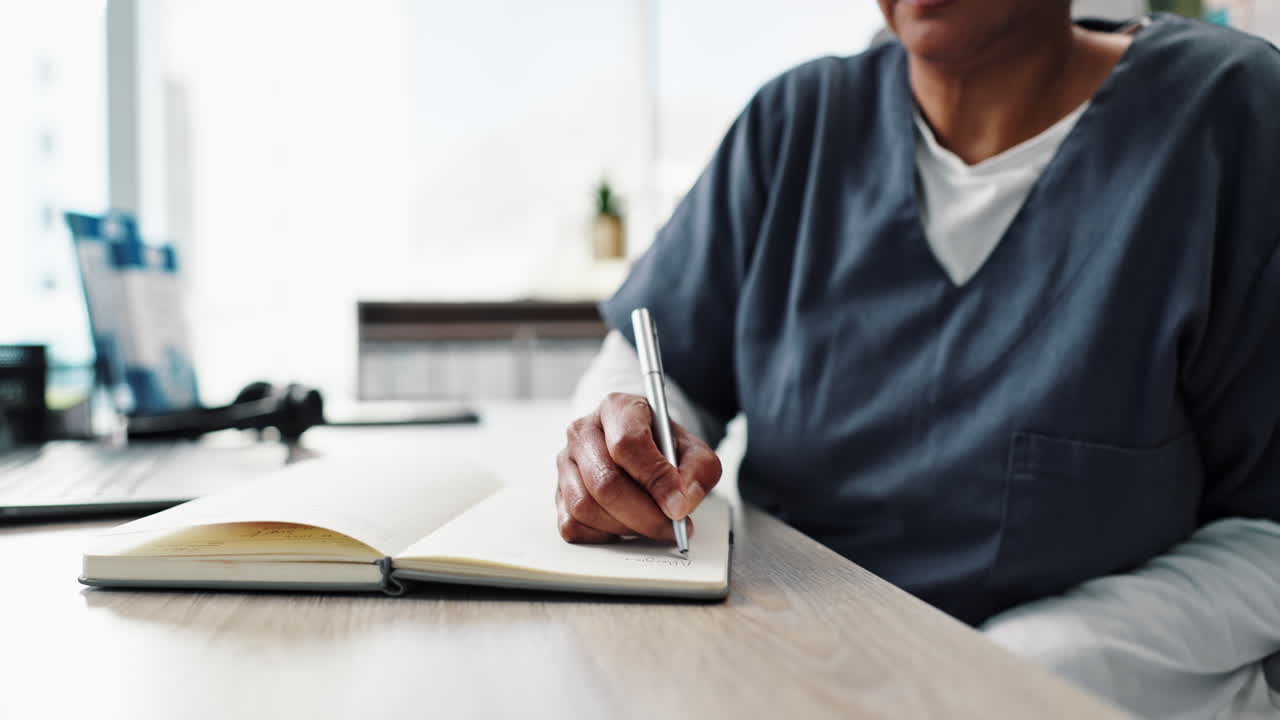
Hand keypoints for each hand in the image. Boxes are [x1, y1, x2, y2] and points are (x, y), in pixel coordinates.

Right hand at [556, 392, 721, 542]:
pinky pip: (573, 526)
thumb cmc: (664, 447)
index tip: (678, 505)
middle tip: (672, 527)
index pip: (627, 443)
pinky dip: (603, 534)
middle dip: (643, 515)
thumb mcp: (693, 450)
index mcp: (617, 408)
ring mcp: (566, 462)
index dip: (655, 479)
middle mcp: (583, 431)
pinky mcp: (557, 492)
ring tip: (651, 524)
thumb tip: (679, 503)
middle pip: (605, 482)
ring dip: (625, 527)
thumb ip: (697, 471)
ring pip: (585, 507)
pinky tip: (625, 524)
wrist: (640, 449)